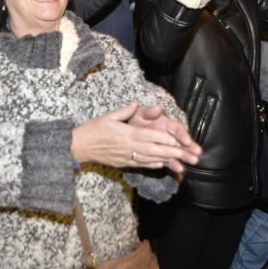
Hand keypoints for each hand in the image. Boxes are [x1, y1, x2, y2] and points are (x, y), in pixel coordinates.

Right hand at [71, 102, 201, 174]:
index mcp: (126, 133)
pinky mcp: (123, 163)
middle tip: (189, 156)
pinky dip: (153, 164)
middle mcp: (128, 146)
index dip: (166, 140)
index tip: (180, 142)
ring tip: (182, 163)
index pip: (150, 137)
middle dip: (173, 153)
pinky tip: (163, 164)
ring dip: (167, 161)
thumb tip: (136, 104)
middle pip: (155, 150)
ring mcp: (126, 156)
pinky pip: (141, 164)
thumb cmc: (92, 129)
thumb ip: (124, 111)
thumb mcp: (108, 116)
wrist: (78, 146)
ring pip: (150, 159)